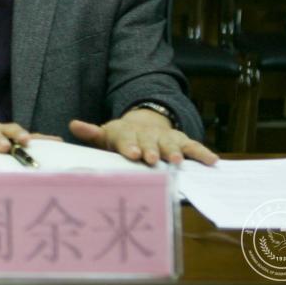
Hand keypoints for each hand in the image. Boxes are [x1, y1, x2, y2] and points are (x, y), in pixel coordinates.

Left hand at [69, 108, 218, 165]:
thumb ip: (92, 133)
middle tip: (153, 160)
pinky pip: (193, 146)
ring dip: (174, 152)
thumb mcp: (106, 134)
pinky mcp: (181, 141)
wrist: (144, 124)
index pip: (127, 140)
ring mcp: (165, 137)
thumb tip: (73, 125)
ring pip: (171, 144)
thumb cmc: (123, 137)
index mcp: (127, 134)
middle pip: (150, 143)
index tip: (132, 154)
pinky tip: (212, 161)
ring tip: (177, 161)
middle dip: (152, 151)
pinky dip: (202, 153)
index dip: (129, 146)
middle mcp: (148, 135)